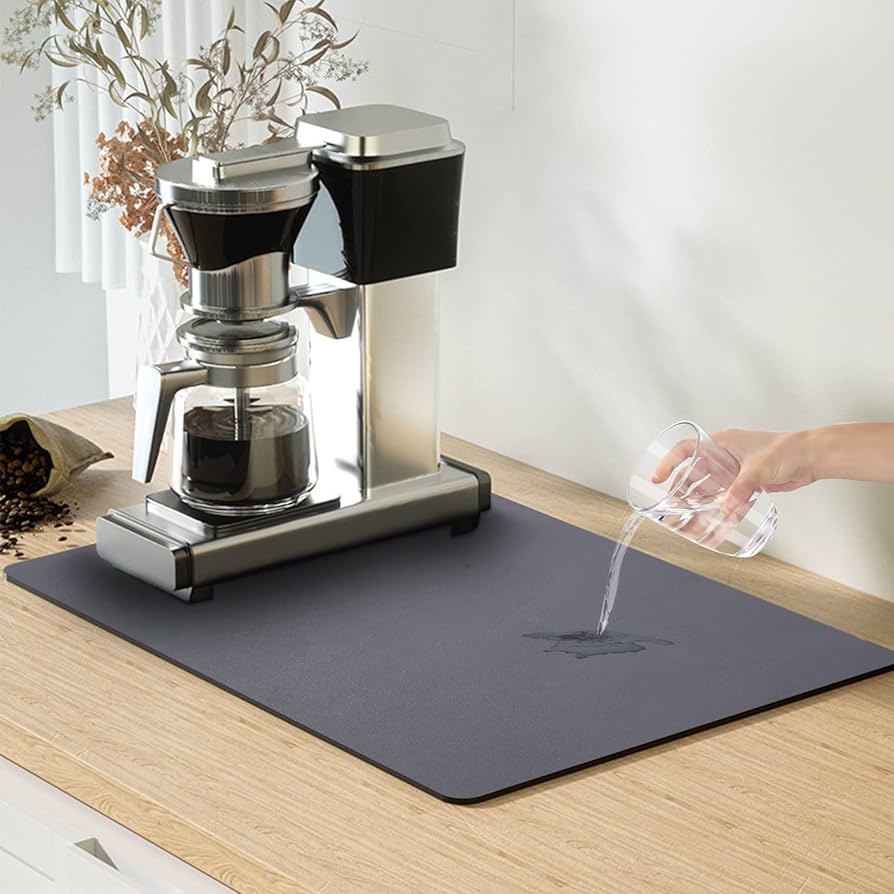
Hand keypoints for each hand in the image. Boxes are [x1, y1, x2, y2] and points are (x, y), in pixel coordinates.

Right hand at [653, 428, 815, 514]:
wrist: (811, 458)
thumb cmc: (786, 449)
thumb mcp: (758, 468)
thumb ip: (741, 489)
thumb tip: (726, 509)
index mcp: (719, 444)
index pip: (685, 450)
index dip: (669, 464)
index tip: (658, 480)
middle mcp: (722, 459)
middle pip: (693, 477)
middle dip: (681, 494)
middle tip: (671, 510)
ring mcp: (732, 474)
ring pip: (708, 493)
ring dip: (698, 509)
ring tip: (687, 525)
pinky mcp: (744, 488)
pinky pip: (727, 504)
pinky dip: (721, 517)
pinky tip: (714, 531)